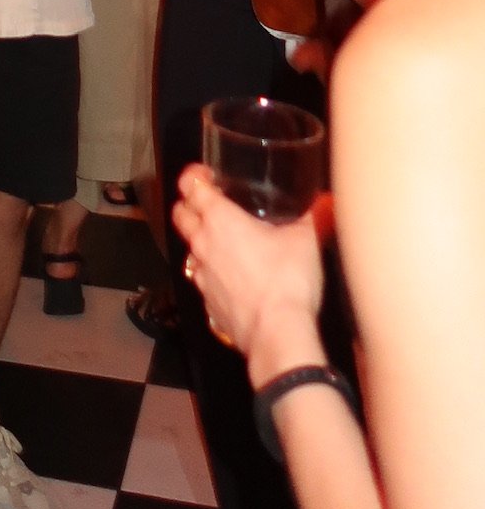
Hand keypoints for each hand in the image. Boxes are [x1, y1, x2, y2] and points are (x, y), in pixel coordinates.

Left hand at [174, 166, 328, 380]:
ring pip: (189, 249)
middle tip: (207, 203)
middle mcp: (203, 244)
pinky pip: (202, 281)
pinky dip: (211, 274)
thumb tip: (328, 201)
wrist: (277, 333)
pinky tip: (229, 278)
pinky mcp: (208, 303)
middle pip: (180, 215)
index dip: (193, 176)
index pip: (190, 186)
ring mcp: (202, 276)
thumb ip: (316, 216)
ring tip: (221, 241)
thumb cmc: (287, 281)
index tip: (205, 176)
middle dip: (188, 204)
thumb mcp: (306, 240)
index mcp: (220, 220)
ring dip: (199, 241)